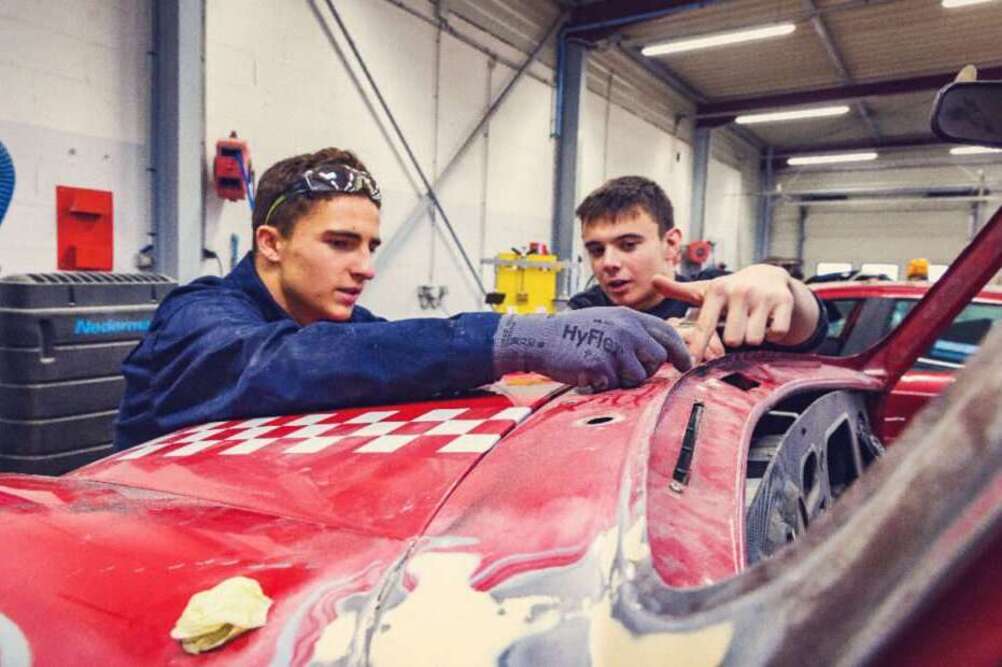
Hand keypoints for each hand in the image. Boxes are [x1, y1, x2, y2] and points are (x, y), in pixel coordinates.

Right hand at [493, 307, 691, 390]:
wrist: (539, 338)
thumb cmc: (572, 333)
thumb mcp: (607, 321)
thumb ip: (633, 332)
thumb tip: (660, 351)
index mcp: (629, 316)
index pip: (667, 333)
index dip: (680, 351)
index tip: (685, 365)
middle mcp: (626, 329)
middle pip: (657, 358)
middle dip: (645, 369)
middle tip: (623, 369)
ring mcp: (614, 346)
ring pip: (638, 376)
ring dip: (622, 379)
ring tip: (600, 368)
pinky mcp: (600, 365)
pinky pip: (613, 385)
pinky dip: (602, 384)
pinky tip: (587, 373)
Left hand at [652, 265, 819, 360]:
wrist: (769, 275)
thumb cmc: (730, 290)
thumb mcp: (706, 290)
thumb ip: (680, 291)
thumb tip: (653, 280)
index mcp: (717, 290)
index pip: (705, 325)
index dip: (698, 347)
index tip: (691, 365)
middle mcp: (739, 291)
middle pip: (733, 339)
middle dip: (734, 338)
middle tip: (737, 326)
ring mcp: (763, 296)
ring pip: (754, 339)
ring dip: (753, 337)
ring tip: (751, 322)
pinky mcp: (784, 301)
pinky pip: (776, 334)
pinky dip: (773, 334)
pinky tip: (768, 321)